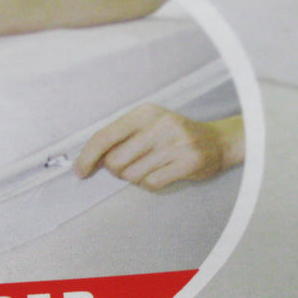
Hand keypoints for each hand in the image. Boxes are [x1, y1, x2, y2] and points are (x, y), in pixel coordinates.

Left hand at [74, 105, 244, 190]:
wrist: (217, 141)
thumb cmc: (172, 136)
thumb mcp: (146, 126)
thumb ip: (118, 139)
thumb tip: (87, 161)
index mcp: (144, 113)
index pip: (104, 136)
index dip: (87, 157)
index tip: (80, 171)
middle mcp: (160, 125)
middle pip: (115, 162)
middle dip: (116, 170)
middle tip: (131, 165)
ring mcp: (175, 143)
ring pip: (131, 175)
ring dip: (135, 177)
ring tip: (151, 166)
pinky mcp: (187, 162)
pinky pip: (150, 184)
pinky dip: (150, 184)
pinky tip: (162, 173)